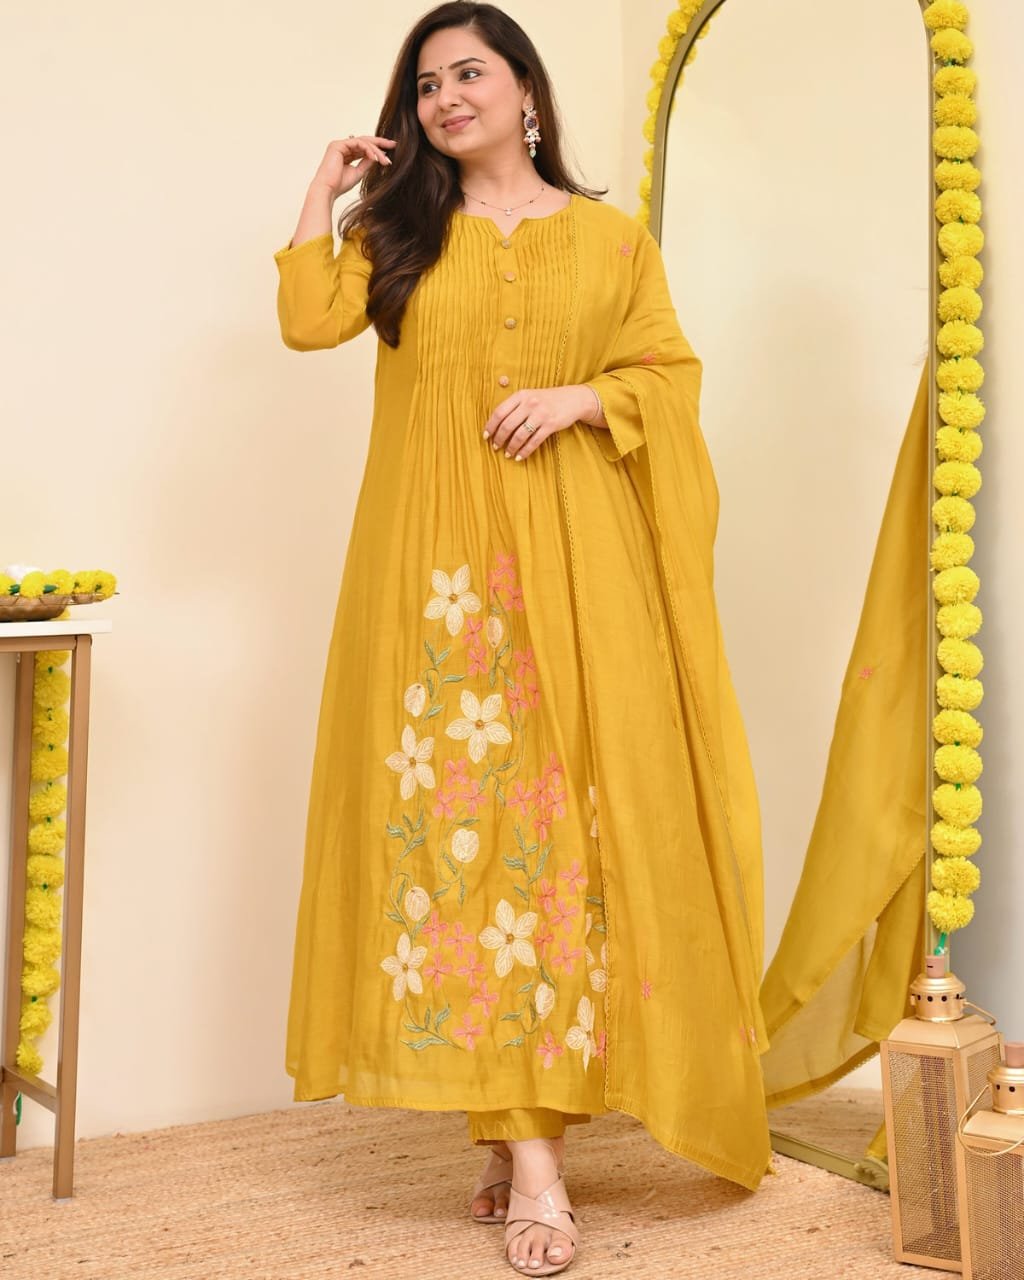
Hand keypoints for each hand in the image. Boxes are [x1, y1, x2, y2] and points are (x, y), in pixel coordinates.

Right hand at [310, 135, 395, 198]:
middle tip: (393, 144)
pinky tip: (375, 157)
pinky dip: (368, 149)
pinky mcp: (338, 145)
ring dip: (376, 150)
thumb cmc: (340, 184)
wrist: (328, 189)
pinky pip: (357, 143)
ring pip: (362, 142)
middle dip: (379, 142)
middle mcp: (342, 146)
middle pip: (364, 141)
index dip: (377, 148)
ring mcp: (339, 144)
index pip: (363, 147)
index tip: (389, 151)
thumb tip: (377, 156)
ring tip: (385, 160)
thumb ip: (367, 163)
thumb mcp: (358, 172)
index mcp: (346, 153)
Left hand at [483, 385, 599, 460]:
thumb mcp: (529, 396)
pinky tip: (519, 457)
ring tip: (507, 454)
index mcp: (521, 395)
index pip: (499, 412)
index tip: (485, 436)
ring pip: (520, 435)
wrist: (573, 399)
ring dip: (511, 447)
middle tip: (495, 447)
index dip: (490, 426)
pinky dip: (525, 451)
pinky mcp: (551, 425)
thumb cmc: (547, 400)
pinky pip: (534, 441)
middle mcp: (530, 403)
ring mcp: (541, 414)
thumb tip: (496, 425)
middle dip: (499, 439)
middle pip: (507, 425)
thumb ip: (514, 406)